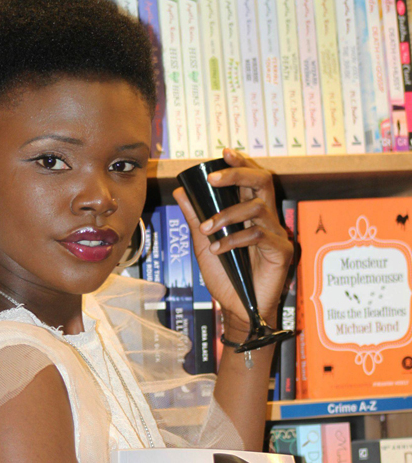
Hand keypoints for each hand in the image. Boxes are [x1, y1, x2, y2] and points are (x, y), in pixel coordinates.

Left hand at [172, 148, 292, 336]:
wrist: (237, 309)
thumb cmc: (225, 278)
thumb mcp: (203, 245)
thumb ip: (196, 219)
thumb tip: (181, 191)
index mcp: (251, 214)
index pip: (251, 180)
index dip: (240, 164)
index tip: (224, 153)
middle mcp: (267, 218)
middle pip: (262, 182)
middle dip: (237, 175)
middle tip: (213, 179)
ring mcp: (277, 233)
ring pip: (256, 208)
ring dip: (227, 215)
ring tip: (207, 230)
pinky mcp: (282, 251)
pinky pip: (258, 235)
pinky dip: (234, 239)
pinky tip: (218, 249)